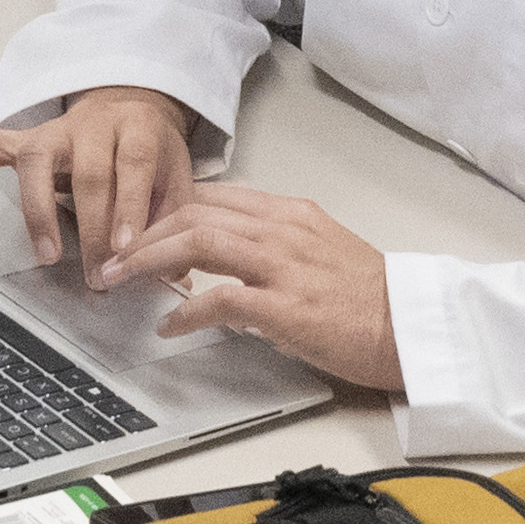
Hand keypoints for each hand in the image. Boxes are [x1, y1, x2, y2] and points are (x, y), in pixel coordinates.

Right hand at [0, 88, 199, 275]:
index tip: (125, 249)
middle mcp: (94, 124)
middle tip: (96, 273)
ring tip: (47, 254)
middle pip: (88, 172)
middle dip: (91, 229)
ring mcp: (56, 130)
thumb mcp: (175, 175)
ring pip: (37, 159)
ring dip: (40, 211)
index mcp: (137, 128)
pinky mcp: (24, 136)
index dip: (130, 206)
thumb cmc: (150, 150)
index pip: (134, 164)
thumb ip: (174, 220)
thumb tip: (172, 273)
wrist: (129, 105)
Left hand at [103, 183, 401, 393]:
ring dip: (148, 260)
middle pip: (194, 212)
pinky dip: (184, 310)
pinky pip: (219, 299)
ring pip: (197, 242)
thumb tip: (229, 266)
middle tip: (112, 254)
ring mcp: (283, 266)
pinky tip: (169, 324)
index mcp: (291, 214)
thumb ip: (276, 248)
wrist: (412, 327)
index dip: (164, 209)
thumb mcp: (323, 252)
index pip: (212, 196)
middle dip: (142, 231)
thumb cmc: (373, 300)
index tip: (137, 228)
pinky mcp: (284, 306)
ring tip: (120, 279)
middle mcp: (283, 230)